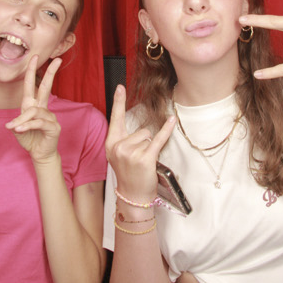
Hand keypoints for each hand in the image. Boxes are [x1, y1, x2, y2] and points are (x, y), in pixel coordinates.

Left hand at [7, 54, 62, 162]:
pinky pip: (38, 123)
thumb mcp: (18, 129)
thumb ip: (16, 123)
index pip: (33, 85)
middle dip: (51, 73)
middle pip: (46, 88)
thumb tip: (12, 123)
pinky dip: (28, 126)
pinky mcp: (53, 127)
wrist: (39, 154)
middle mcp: (43, 108)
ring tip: (15, 128)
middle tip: (57, 59)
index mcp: (33, 105)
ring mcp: (50, 117)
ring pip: (34, 111)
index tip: (35, 57)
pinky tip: (20, 130)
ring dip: (22, 119)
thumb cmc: (30, 139)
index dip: (33, 71)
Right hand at [105, 83, 173, 206]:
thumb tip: (140, 129)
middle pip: (141, 130)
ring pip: (148, 136)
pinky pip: (158, 139)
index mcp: (111, 144)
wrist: (132, 196)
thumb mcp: (119, 156)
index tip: (120, 87)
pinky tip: (171, 121)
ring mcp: (131, 153)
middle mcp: (119, 147)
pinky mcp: (144, 158)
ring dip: (150, 148)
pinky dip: (166, 130)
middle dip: (145, 142)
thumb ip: (123, 140)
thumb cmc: (129, 175)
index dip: (118, 101)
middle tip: (138, 159)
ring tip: (143, 162)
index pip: (116, 119)